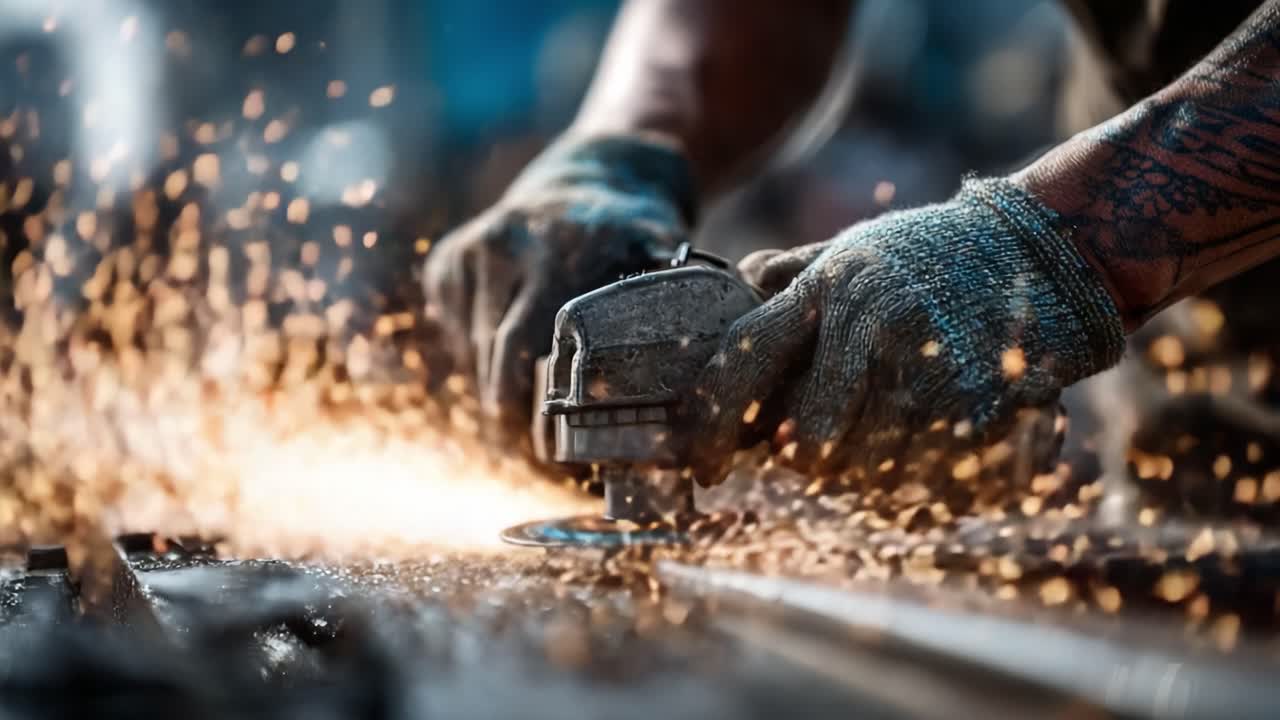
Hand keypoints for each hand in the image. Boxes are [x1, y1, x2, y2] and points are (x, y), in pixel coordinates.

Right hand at [423, 134, 696, 444]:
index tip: (555, 463)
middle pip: (497, 367)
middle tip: (537, 462)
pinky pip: (454, 334)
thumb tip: (703, 417)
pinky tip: (509, 366)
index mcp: (565, 255)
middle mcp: (509, 246)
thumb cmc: (643, 240)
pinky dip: (476, 360)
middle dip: (513, 424)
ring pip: (473, 356)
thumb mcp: (665, 269)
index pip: (536, 361)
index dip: (541, 420)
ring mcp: (473, 251)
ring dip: (495, 396)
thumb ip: (675, 323)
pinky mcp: (446, 260)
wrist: (600, 171)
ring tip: (526, 431)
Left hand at [685, 178, 1126, 486]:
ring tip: (893, 444)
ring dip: (868, 478)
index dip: (712, 423)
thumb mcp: (854, 246)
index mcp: (830, 287)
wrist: (1047, 251)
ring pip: (867, 474)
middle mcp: (871, 327)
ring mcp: (928, 369)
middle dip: (810, 463)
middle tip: (823, 457)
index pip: (744, 360)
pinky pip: (927, 483)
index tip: (703, 467)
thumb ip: (791, 274)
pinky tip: (934, 454)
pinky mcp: (981, 407)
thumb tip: (731, 287)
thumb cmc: (934, 256)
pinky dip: (921, 487)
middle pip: (807, 443)